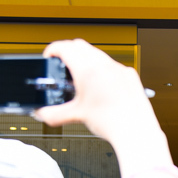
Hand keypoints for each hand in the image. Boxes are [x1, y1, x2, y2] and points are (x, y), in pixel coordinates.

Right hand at [34, 40, 164, 153]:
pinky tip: (101, 86)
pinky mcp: (130, 76)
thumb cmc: (112, 122)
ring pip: (98, 54)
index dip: (52, 50)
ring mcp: (119, 69)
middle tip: (61, 67)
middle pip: (80, 46)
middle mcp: (105, 65)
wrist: (136, 131)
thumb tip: (41, 113)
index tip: (49, 57)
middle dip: (68, 53)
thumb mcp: (76, 116)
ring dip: (86, 60)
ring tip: (80, 78)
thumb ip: (52, 114)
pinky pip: (113, 65)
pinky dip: (103, 69)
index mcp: (88, 70)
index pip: (64, 47)